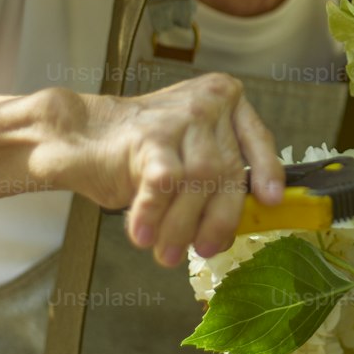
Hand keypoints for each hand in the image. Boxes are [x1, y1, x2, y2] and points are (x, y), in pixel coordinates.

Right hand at [45, 75, 285, 267]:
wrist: (82, 135)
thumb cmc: (141, 152)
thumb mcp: (190, 154)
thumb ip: (216, 178)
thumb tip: (231, 231)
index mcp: (224, 100)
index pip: (257, 138)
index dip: (267, 171)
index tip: (271, 201)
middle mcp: (206, 104)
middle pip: (227, 169)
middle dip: (217, 218)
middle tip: (204, 250)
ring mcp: (179, 117)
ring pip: (199, 180)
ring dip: (182, 225)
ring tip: (165, 253)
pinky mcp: (149, 137)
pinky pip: (164, 183)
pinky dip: (156, 214)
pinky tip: (143, 235)